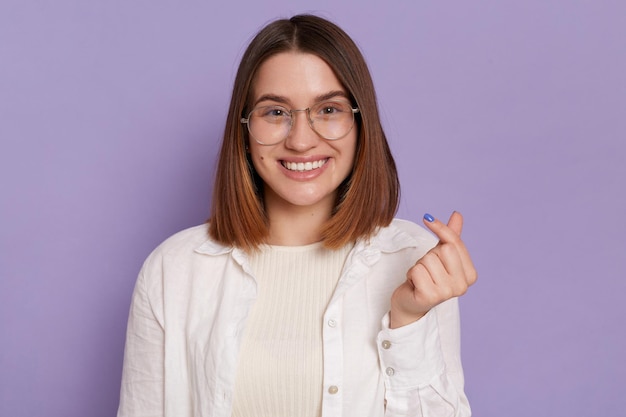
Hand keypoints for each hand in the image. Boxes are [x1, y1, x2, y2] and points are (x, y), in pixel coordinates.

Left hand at [390, 211, 476, 327]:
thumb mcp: (440, 255)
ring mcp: (447, 293)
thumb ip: (451, 236)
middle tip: (427, 269)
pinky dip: (411, 274)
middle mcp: (463, 286)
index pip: (455, 242)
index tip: (428, 219)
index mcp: (470, 275)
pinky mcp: (430, 297)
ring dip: (418, 266)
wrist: (411, 303)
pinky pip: (417, 270)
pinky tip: (414, 284)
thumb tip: (457, 215)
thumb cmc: (428, 277)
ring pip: (427, 260)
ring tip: (421, 278)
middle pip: (442, 250)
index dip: (440, 229)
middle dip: (429, 255)